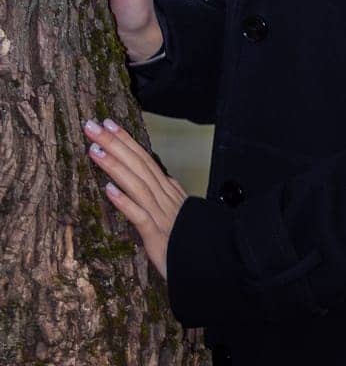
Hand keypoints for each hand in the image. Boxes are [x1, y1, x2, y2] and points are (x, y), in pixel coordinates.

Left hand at [83, 116, 187, 279]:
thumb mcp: (180, 211)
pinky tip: (109, 190)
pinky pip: (140, 216)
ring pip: (136, 184)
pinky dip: (125, 202)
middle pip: (137, 164)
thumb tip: (161, 176)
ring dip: (115, 166)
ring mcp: (161, 215)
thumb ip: (169, 194)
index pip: (144, 158)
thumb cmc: (192, 240)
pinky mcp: (158, 237)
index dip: (126, 140)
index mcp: (167, 190)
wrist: (215, 261)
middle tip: (92, 125)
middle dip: (114, 143)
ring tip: (95, 150)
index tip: (108, 123)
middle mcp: (164, 197)